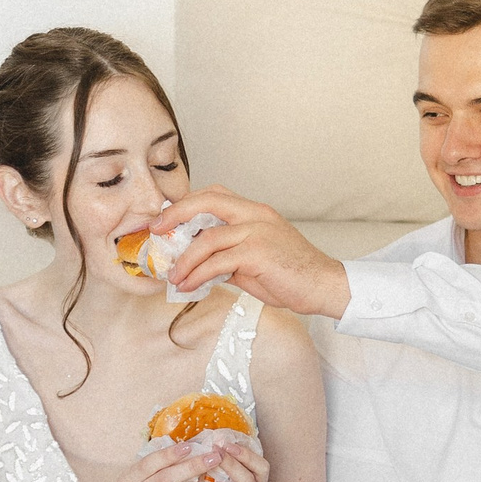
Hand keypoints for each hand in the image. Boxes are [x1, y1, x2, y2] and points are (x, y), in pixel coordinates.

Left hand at [155, 188, 351, 317]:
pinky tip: (189, 285)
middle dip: (176, 214)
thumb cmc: (292, 275)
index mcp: (255, 211)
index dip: (185, 204)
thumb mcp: (254, 260)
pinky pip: (218, 261)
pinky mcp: (259, 253)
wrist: (324, 286)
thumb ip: (227, 256)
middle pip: (207, 201)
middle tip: (156, 231)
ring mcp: (258, 232)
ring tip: (173, 276)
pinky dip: (197, 274)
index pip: (214, 195)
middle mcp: (256, 215)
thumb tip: (197, 265)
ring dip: (184, 259)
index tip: (164, 220)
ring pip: (208, 237)